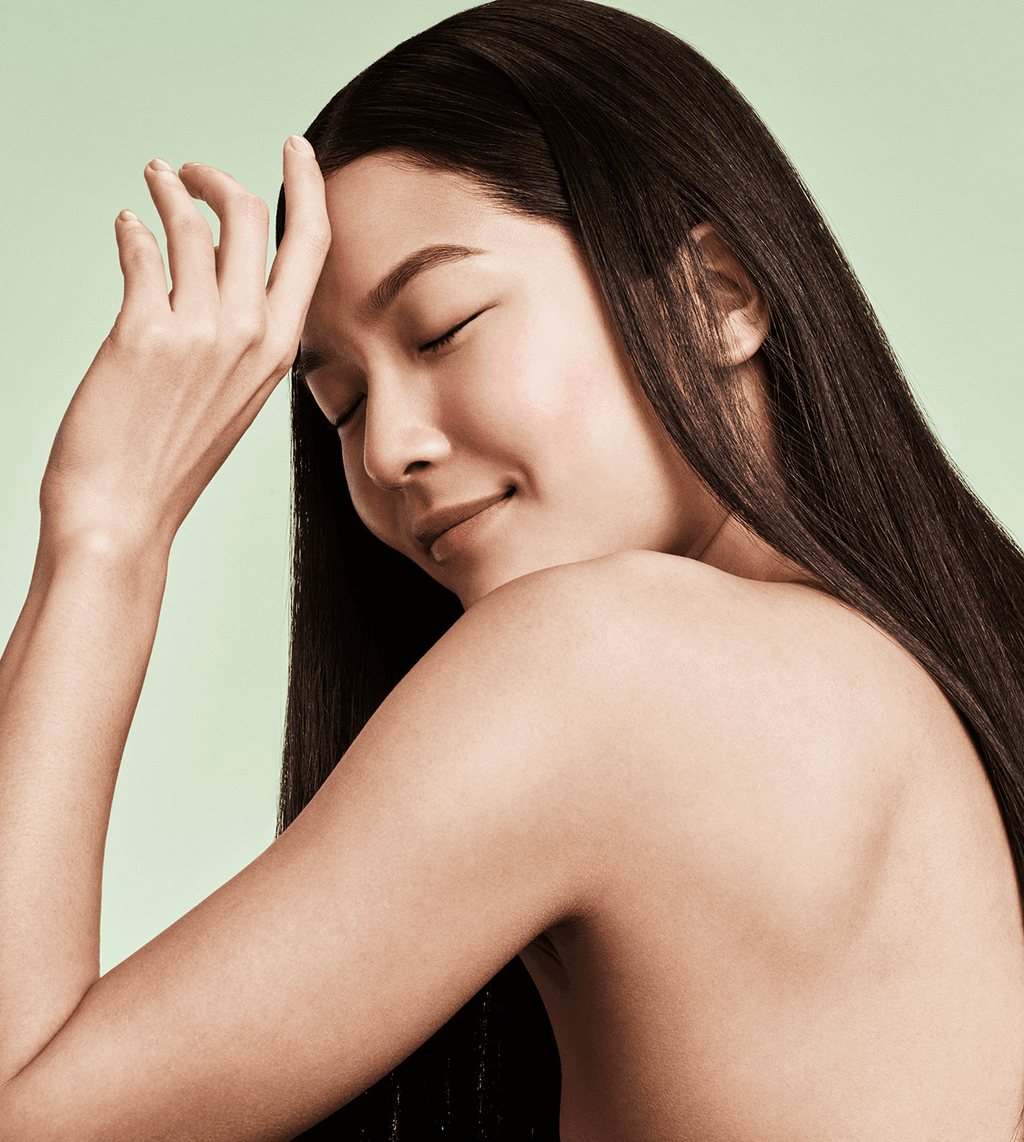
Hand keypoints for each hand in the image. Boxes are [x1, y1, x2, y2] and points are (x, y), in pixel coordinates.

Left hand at [39, 137, 329, 558]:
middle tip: (190, 173)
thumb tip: (216, 286)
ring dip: (168, 190)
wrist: (124, 513)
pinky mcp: (144, 333)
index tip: (295, 151)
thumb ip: (239, 343)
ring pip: (194, 225)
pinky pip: (143, 252)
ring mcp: (200, 334)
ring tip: (154, 182)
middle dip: (220, 179)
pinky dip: (133, 229)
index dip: (306, 189)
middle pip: (251, 217)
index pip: (309, 249)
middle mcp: (248, 336)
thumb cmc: (170, 464)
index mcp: (278, 352)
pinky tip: (127, 227)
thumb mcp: (232, 401)